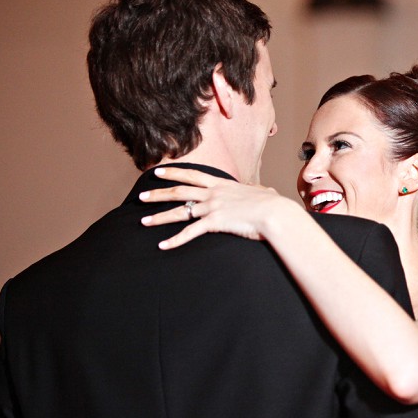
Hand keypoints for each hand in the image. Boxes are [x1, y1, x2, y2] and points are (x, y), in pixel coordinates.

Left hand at [139, 167, 295, 248]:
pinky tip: (163, 245)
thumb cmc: (273, 205)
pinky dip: (175, 240)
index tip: (159, 171)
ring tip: (143, 221)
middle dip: (158, 193)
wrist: (275, 213)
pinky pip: (190, 232)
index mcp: (222, 184)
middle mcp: (213, 193)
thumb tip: (264, 192)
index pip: (193, 175)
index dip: (174, 173)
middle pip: (179, 191)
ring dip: (159, 216)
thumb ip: (256, 192)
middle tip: (142, 195)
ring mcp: (212, 207)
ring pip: (179, 211)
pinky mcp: (214, 222)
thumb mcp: (262, 193)